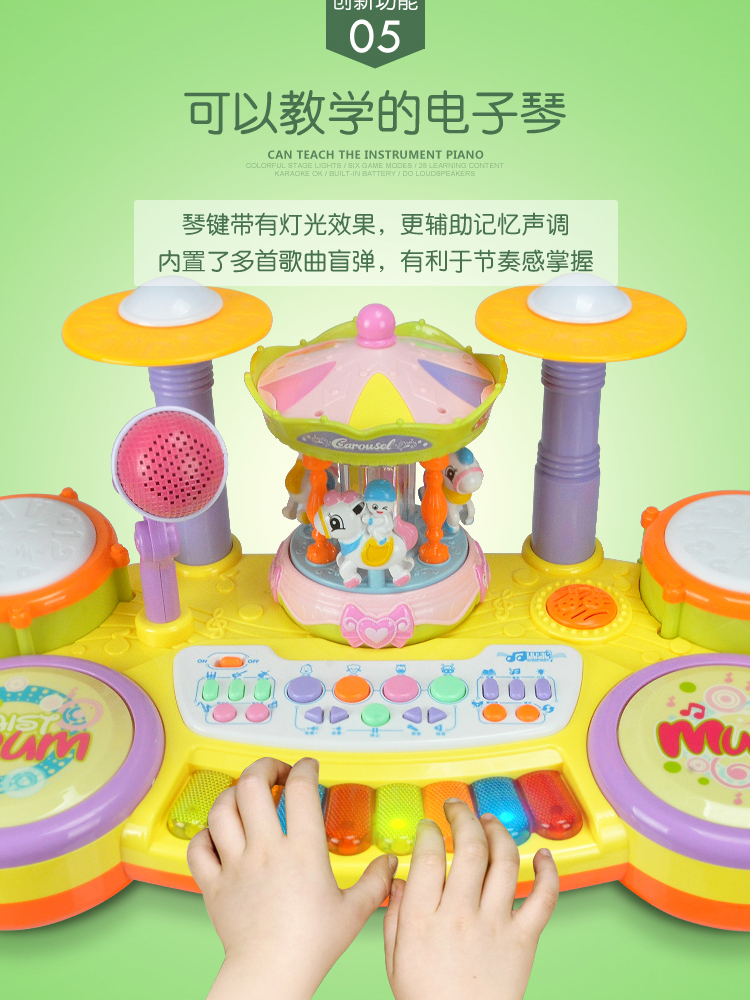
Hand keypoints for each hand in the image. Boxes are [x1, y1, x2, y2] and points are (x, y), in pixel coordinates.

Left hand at [188, 757, 396, 999]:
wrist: (270, 975)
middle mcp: (265, 849)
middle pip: (252, 785)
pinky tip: (217, 835)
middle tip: (275, 772)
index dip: (304, 767)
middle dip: (264, 768)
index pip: (300, 788)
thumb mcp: (354, 912)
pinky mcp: (213, 883)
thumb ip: (375, 882)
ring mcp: (235, 864)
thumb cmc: (309, 947)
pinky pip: (198, 846)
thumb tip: (390, 863)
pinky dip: (204, 834)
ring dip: (232, 795)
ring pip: (221, 809)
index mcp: (302, 850)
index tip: (308, 766)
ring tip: (245, 796)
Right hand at [383, 800, 558, 999]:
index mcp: (424, 919)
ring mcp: (496, 925)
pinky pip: (543, 898)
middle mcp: (460, 915)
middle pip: (468, 847)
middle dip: (463, 816)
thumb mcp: (395, 960)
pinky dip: (548, 872)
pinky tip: (543, 855)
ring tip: (490, 822)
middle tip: (457, 808)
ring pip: (504, 861)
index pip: (427, 856)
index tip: (428, 827)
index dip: (428, 831)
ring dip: (498, 832)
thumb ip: (396, 915)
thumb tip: (399, 880)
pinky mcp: (523, 939)